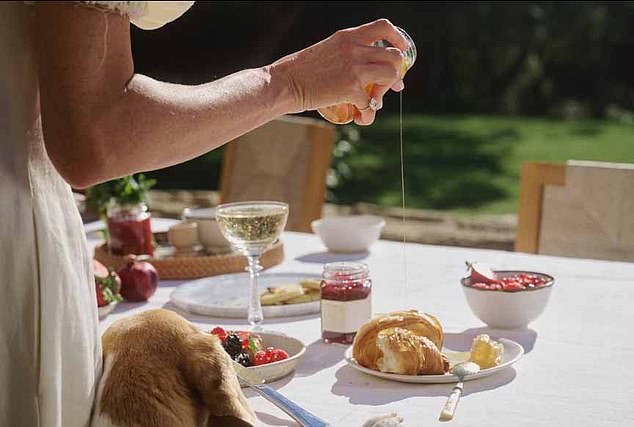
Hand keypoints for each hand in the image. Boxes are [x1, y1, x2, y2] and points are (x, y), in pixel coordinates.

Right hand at [270, 19, 409, 124]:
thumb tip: (368, 72)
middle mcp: (354, 48)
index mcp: (348, 36)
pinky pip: (371, 103)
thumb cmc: (301, 71)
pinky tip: (359, 117)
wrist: (284, 83)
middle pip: (394, 56)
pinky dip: (367, 113)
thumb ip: (348, 55)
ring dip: (384, 92)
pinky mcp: (350, 89)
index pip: (384, 27)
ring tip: (371, 102)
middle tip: (388, 87)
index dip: (398, 40)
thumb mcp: (327, 51)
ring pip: (391, 76)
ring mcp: (354, 68)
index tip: (400, 52)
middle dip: (395, 74)